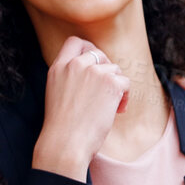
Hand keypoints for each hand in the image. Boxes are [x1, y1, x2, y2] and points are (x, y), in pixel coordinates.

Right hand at [34, 36, 129, 178]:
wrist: (65, 142)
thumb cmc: (63, 126)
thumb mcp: (58, 93)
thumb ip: (71, 78)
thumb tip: (98, 71)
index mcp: (58, 68)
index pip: (75, 42)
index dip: (89, 49)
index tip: (96, 62)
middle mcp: (75, 65)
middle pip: (99, 53)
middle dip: (107, 69)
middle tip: (108, 88)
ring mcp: (93, 71)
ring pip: (115, 69)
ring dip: (117, 86)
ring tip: (110, 106)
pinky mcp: (110, 82)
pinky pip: (126, 82)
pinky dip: (126, 96)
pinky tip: (117, 110)